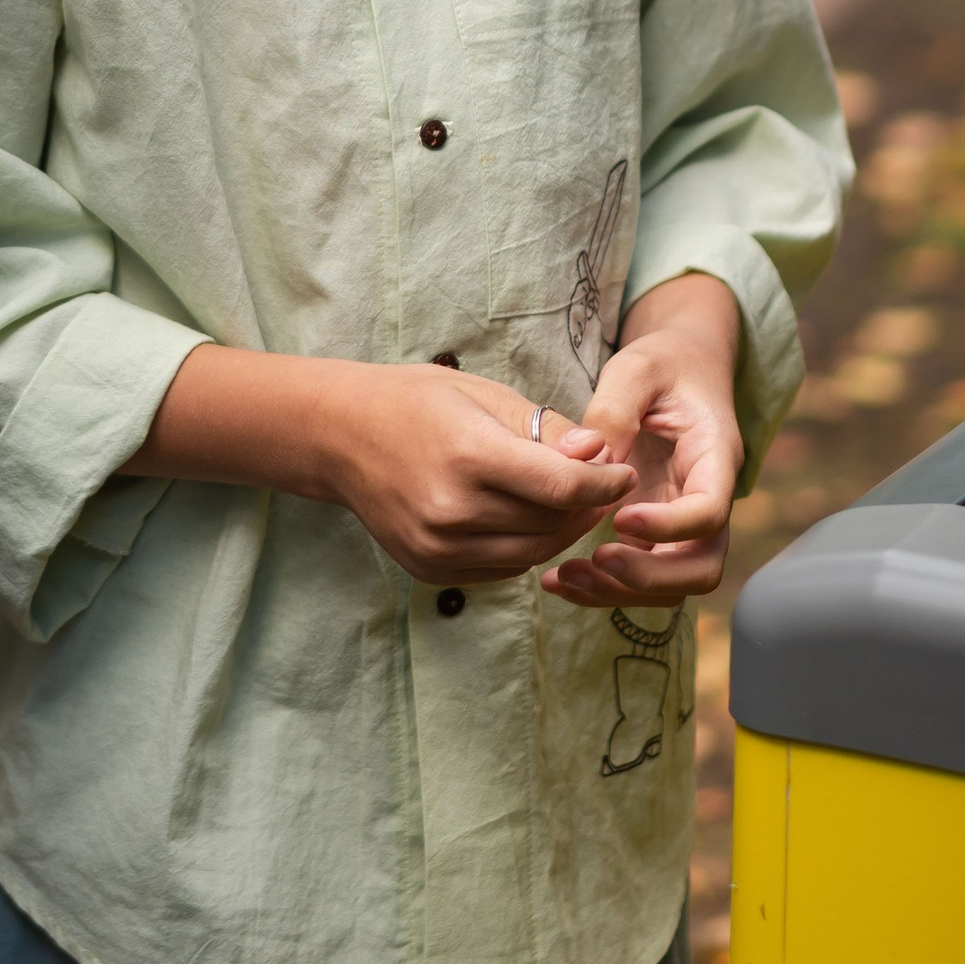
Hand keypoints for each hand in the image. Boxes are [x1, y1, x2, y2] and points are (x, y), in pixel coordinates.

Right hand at [324, 361, 633, 585]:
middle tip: (606, 486)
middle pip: (551, 525)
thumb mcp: (484, 393)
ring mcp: (438, 548)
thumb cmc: (418, 401)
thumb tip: (600, 454)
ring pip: (531, 555)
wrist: (340, 436)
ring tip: (574, 503)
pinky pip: (501, 569)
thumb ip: (545, 428)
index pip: (561, 486)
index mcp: (468, 455)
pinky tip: (530, 520)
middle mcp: (452, 511)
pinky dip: (525, 548)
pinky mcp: (431, 570)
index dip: (603, 484)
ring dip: (562, 533)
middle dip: (588, 508)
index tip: (623, 473)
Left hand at [544, 273, 744, 608]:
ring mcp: (683, 523)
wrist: (678, 369)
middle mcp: (707, 499)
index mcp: (715, 457)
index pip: (710, 511)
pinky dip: (604, 588)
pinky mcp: (656, 534)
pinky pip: (641, 576)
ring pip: (672, 584)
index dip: (669, 527)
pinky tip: (559, 580)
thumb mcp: (636, 367)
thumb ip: (614, 409)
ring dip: (621, 591)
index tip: (620, 518)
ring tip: (565, 576)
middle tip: (596, 561)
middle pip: (702, 567)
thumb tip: (589, 460)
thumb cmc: (661, 364)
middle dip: (650, 578)